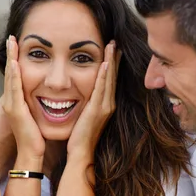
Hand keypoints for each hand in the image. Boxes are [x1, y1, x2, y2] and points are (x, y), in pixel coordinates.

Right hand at [3, 35, 44, 159]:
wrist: (32, 154)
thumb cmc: (38, 138)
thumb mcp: (38, 116)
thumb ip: (40, 105)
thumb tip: (51, 96)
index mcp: (18, 102)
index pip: (17, 76)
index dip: (17, 60)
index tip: (19, 44)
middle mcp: (12, 101)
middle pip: (11, 73)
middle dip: (11, 54)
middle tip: (12, 37)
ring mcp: (11, 105)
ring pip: (10, 77)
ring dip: (10, 59)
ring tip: (11, 42)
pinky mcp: (15, 111)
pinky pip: (14, 89)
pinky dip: (14, 75)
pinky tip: (16, 63)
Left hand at [67, 41, 120, 160]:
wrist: (81, 153)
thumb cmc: (80, 138)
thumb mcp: (85, 117)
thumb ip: (86, 105)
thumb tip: (82, 96)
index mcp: (105, 105)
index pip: (109, 80)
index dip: (112, 65)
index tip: (113, 50)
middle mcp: (108, 104)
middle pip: (112, 77)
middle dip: (114, 58)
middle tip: (115, 42)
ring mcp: (105, 107)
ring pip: (109, 80)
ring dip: (111, 61)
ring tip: (112, 45)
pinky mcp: (97, 111)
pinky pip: (101, 89)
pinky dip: (104, 76)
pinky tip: (105, 64)